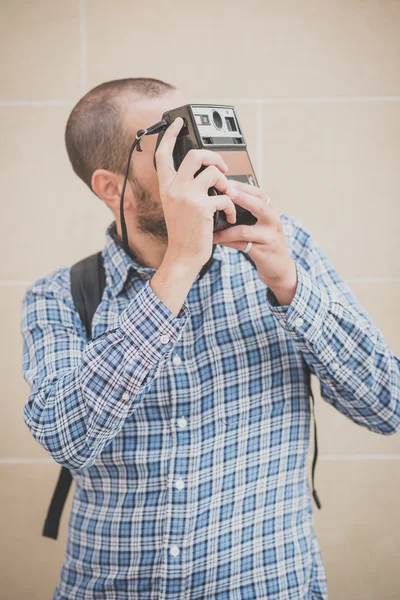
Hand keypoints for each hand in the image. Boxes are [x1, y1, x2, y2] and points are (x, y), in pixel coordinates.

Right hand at [155, 117, 236, 270]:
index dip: (169, 135)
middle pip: (194, 155)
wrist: (183, 256)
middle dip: (213, 157)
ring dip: (226, 184)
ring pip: (214, 173)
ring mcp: (188, 197)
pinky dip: (231, 207)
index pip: (163, 154)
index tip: (177, 123)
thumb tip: (203, 173)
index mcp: (167, 187)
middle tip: (221, 168)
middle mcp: (175, 188)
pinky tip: (229, 216)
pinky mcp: (202, 207)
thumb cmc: (183, 234)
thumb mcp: (176, 207)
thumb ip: (183, 188)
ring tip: (227, 197)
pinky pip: (225, 196)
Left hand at [212, 180, 297, 304]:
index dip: (243, 187)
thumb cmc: (263, 241)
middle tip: (225, 192)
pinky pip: (241, 245)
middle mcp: (274, 221)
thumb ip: (247, 211)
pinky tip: (215, 239)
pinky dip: (226, 241)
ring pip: (245, 230)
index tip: (227, 181)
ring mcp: (270, 237)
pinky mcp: (263, 252)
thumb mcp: (260, 223)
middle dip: (241, 198)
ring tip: (210, 223)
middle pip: (259, 206)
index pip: (259, 194)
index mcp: (271, 211)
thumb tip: (221, 197)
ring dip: (225, 228)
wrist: (279, 267)